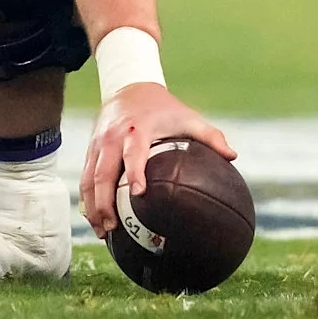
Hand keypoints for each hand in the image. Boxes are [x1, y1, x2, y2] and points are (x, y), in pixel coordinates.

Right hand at [79, 82, 235, 237]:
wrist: (130, 86)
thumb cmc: (164, 107)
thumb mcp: (187, 116)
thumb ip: (210, 136)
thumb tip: (233, 157)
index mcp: (137, 129)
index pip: (134, 152)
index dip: (135, 172)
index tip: (139, 193)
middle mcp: (114, 137)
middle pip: (102, 173)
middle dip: (104, 202)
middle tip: (112, 228)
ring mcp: (98, 144)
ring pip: (88, 179)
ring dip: (92, 207)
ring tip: (103, 232)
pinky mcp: (90, 150)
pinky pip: (84, 178)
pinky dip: (87, 200)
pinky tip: (95, 219)